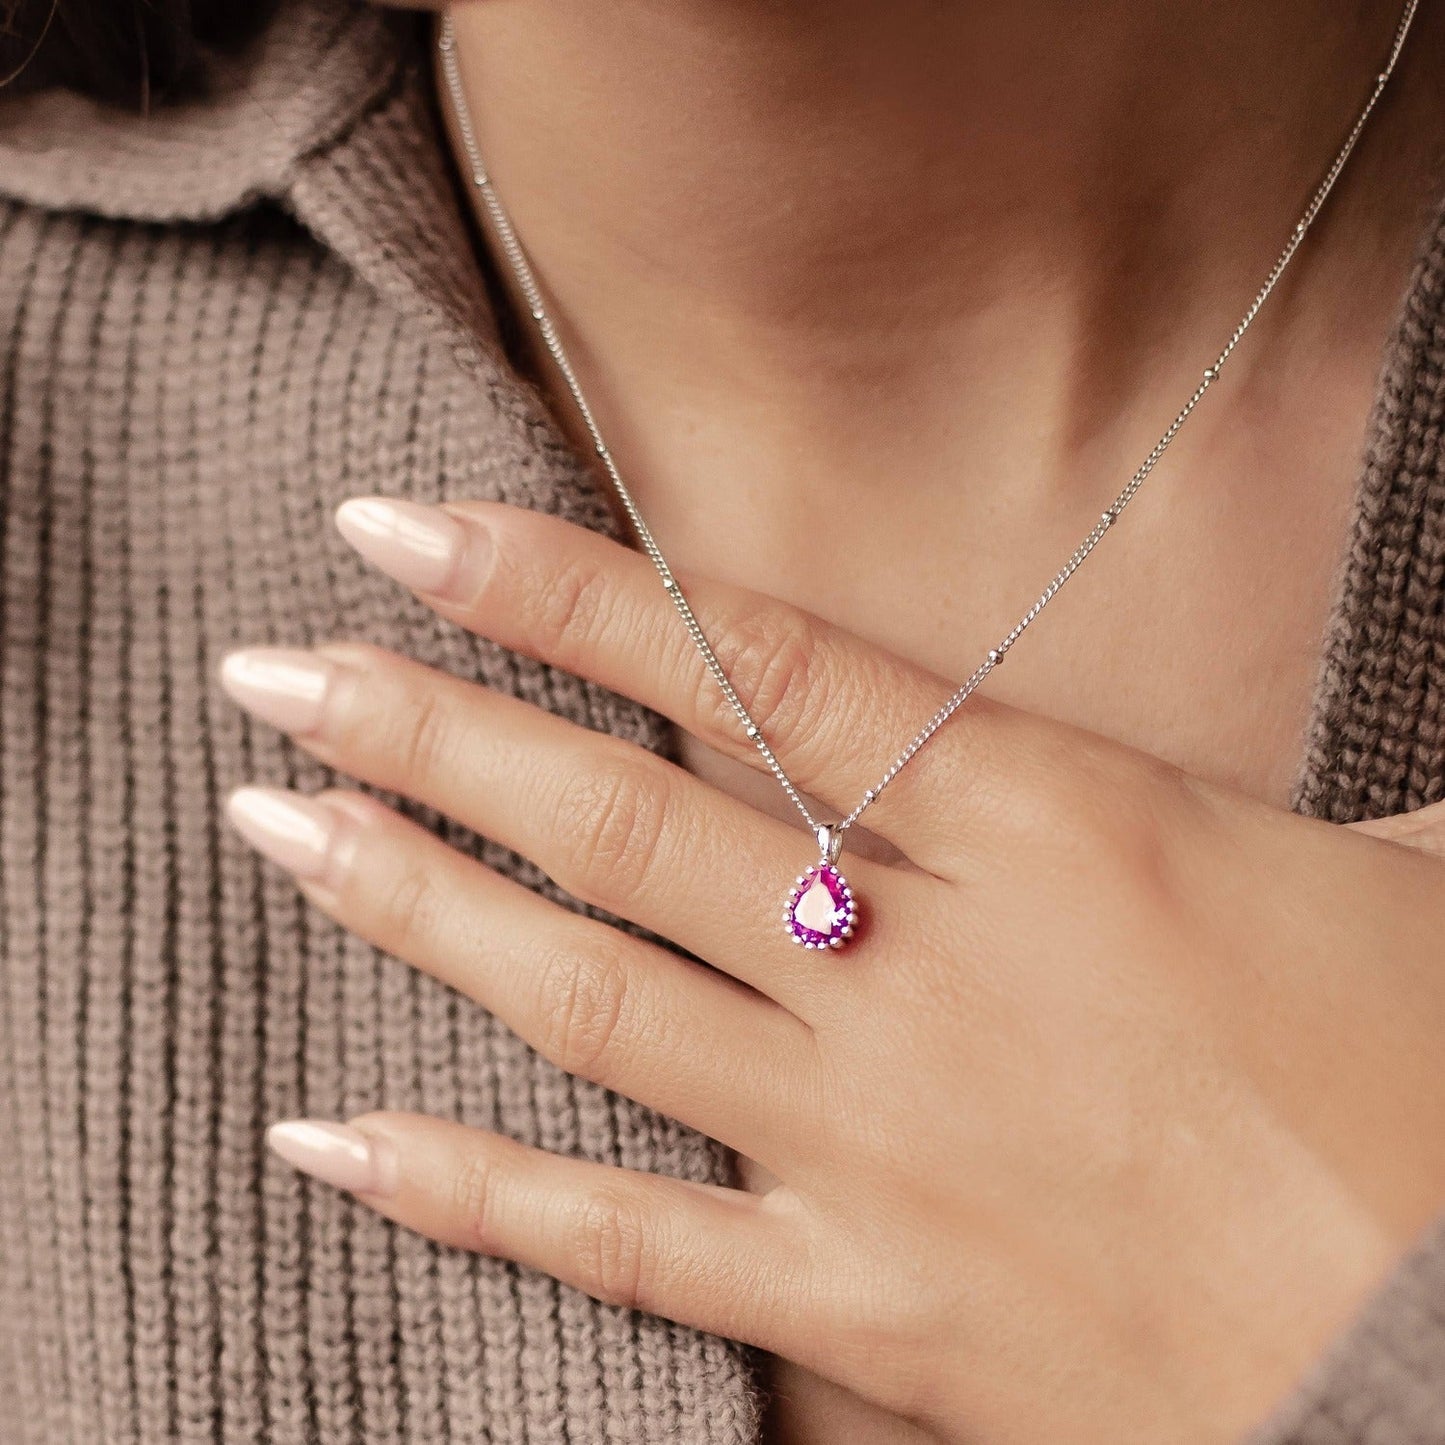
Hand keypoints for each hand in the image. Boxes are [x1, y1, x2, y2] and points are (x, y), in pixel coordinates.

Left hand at [219, 496, 1444, 1444]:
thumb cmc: (1442, 1098)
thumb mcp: (1403, 880)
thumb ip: (1281, 795)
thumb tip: (1295, 751)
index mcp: (1061, 829)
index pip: (755, 668)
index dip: (566, 588)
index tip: (410, 530)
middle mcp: (934, 970)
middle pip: (625, 824)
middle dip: (434, 731)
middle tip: (278, 669)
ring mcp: (881, 1145)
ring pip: (592, 1000)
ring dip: (414, 906)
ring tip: (273, 824)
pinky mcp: (867, 1308)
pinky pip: (622, 1246)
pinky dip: (466, 1192)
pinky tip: (330, 1136)